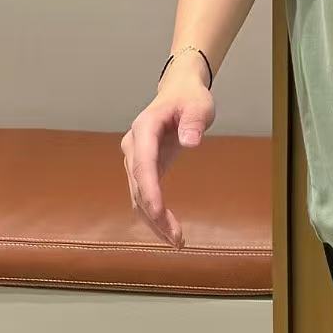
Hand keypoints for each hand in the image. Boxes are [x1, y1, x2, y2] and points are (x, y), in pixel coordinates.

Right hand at [121, 75, 214, 248]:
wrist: (178, 92)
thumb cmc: (189, 98)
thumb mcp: (199, 105)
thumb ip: (194, 121)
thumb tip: (190, 141)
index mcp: (145, 128)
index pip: (143, 163)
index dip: (149, 189)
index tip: (159, 212)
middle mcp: (133, 145)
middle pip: (138, 185)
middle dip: (154, 214)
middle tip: (176, 238)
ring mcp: (134, 158)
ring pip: (138, 196)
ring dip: (154, 221)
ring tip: (176, 241)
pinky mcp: (142, 168)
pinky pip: (144, 196)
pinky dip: (154, 215)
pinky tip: (168, 230)